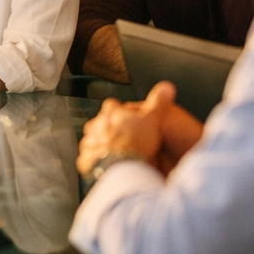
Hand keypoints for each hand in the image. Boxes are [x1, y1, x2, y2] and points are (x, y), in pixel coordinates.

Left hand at [76, 82, 200, 175]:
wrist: (121, 167)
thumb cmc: (136, 141)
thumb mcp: (152, 118)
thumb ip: (158, 102)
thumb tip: (167, 86)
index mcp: (110, 112)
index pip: (113, 105)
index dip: (122, 111)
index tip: (129, 118)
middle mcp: (95, 124)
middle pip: (102, 122)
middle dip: (111, 128)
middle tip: (125, 138)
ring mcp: (89, 142)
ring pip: (95, 140)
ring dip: (104, 144)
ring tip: (118, 153)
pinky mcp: (86, 158)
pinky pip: (91, 157)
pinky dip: (98, 160)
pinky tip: (109, 165)